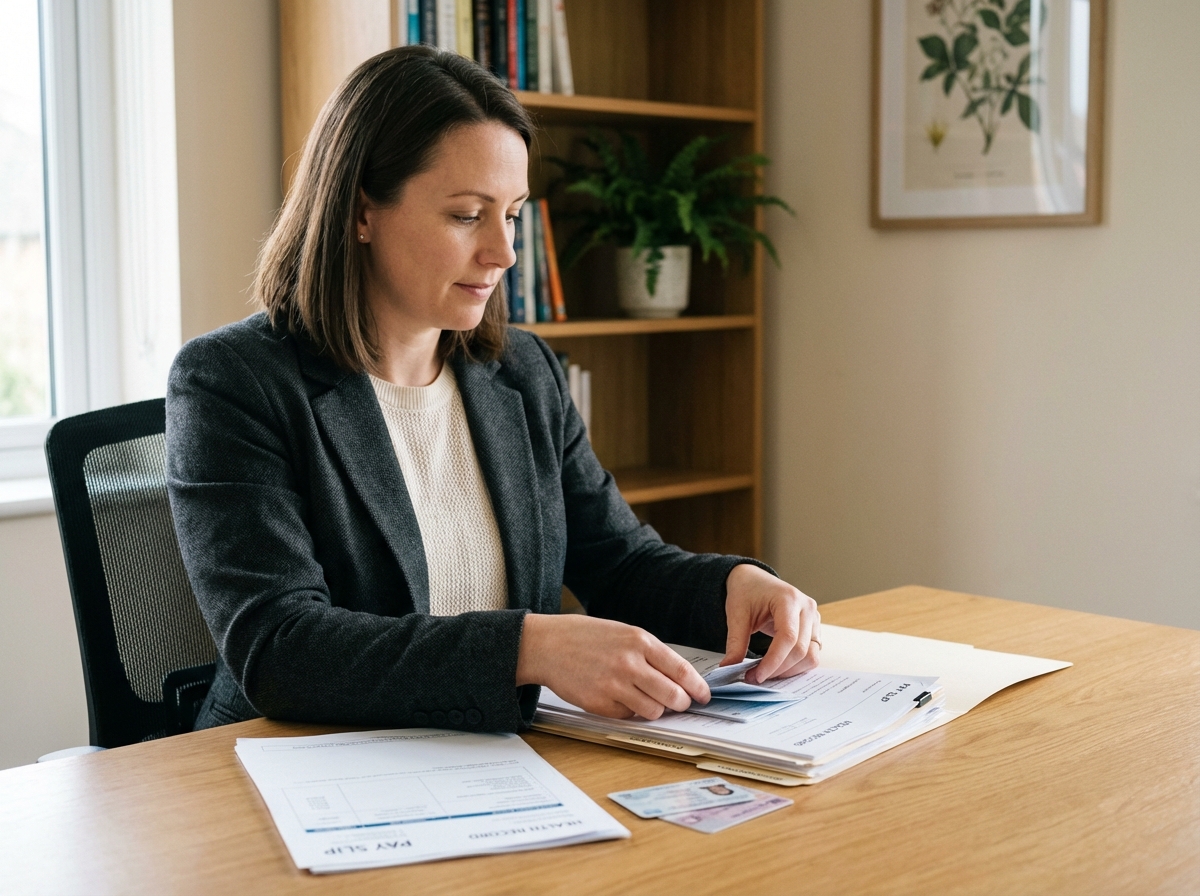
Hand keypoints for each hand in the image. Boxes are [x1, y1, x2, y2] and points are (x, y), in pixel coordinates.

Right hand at [515, 614, 709, 719]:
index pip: (681, 670)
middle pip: (673, 696)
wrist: (547, 645)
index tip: (703, 695)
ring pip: (653, 711)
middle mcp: (630, 663)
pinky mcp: (600, 704)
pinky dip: (629, 712)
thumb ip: (650, 654)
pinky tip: (618, 697)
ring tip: (644, 699)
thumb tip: (678, 678)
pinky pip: (628, 717)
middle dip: (680, 704)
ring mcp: (614, 685)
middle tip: (679, 703)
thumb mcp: (623, 633)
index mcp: (639, 641)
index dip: (697, 687)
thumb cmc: (585, 637)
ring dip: (655, 709)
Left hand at [722, 564, 820, 682]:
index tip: (756, 676)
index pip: (788, 637)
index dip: (773, 661)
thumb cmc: (746, 591)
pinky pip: (811, 654)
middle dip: (778, 669)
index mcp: (788, 599)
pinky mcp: (813, 629)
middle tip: (755, 678)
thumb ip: (735, 643)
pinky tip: (777, 668)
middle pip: (801, 650)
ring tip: (766, 674)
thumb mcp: (736, 614)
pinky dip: (795, 666)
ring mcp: (814, 619)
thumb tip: (729, 669)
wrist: (753, 579)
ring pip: (811, 656)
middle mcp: (807, 608)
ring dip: (789, 671)